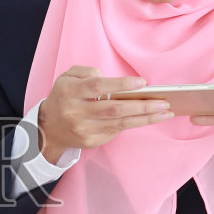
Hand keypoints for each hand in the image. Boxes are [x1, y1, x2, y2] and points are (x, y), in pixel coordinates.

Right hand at [36, 66, 173, 160]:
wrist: (49, 127)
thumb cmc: (64, 97)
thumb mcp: (67, 77)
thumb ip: (86, 72)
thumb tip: (111, 80)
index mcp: (70, 92)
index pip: (98, 87)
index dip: (121, 85)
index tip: (142, 83)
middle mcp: (76, 112)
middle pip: (114, 109)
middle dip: (142, 105)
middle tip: (163, 102)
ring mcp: (84, 129)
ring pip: (120, 123)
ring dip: (145, 118)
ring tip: (164, 112)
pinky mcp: (90, 141)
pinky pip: (116, 131)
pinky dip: (134, 124)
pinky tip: (149, 119)